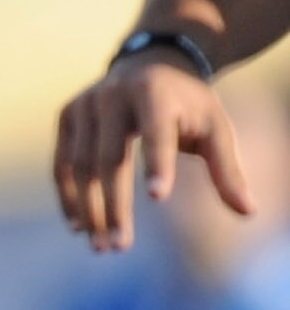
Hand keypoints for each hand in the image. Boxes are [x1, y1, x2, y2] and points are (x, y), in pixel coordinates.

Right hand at [54, 53, 252, 250]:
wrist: (148, 63)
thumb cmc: (187, 106)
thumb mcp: (214, 128)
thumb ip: (227, 169)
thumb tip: (248, 211)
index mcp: (154, 91)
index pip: (156, 131)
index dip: (157, 162)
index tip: (158, 197)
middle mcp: (113, 94)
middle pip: (110, 156)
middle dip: (114, 205)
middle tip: (120, 247)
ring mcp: (84, 104)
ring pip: (80, 165)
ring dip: (89, 209)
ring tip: (102, 246)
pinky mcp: (67, 116)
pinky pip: (62, 164)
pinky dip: (69, 197)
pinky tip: (80, 226)